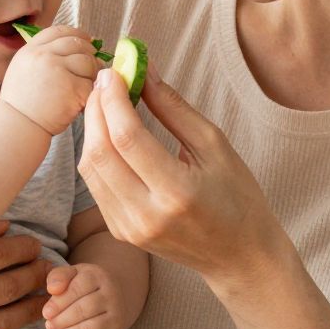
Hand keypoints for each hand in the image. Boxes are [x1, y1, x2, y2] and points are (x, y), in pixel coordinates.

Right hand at [0, 25, 100, 135]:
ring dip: (92, 74)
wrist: (18, 126)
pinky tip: (82, 101)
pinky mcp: (72, 87)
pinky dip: (91, 93)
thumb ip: (43, 56)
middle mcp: (43, 55)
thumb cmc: (22, 104)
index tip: (87, 41)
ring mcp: (58, 70)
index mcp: (31, 50)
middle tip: (92, 66)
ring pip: (89, 62)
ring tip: (84, 87)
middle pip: (78, 44)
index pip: (60, 31)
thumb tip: (78, 45)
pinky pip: (92, 84)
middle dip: (89, 54)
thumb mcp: (23, 70)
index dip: (77, 35)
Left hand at [42, 263, 135, 328]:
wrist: (112, 297)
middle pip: (85, 310)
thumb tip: (53, 289)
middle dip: (62, 320)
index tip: (46, 313)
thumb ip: (58, 276)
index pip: (78, 288)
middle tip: (49, 325)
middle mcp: (111, 296)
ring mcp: (115, 317)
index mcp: (98, 277)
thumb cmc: (84, 285)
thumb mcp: (71, 274)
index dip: (59, 303)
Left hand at [78, 68, 287, 285]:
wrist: (238, 256)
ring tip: (105, 101)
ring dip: (91, 129)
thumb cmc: (237, 197)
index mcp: (177, 192)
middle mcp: (147, 215)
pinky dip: (97, 153)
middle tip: (105, 81)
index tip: (115, 72)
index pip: (128, 138)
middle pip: (100, 153)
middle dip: (96, 109)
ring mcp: (130, 228)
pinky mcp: (121, 232)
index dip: (114, 99)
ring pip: (90, 169)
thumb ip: (174, 109)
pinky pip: (96, 185)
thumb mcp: (215, 146)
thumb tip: (145, 71)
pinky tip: (108, 132)